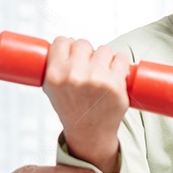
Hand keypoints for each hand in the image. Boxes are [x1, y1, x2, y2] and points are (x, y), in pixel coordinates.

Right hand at [42, 37, 129, 170]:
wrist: (90, 132)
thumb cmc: (71, 107)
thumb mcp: (52, 89)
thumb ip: (54, 65)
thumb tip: (67, 40)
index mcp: (55, 75)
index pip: (61, 41)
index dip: (68, 46)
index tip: (72, 53)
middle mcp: (74, 76)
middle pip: (83, 43)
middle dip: (87, 52)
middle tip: (88, 66)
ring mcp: (96, 79)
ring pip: (104, 49)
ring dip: (104, 58)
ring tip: (102, 73)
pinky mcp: (115, 84)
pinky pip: (121, 58)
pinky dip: (121, 63)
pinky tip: (116, 72)